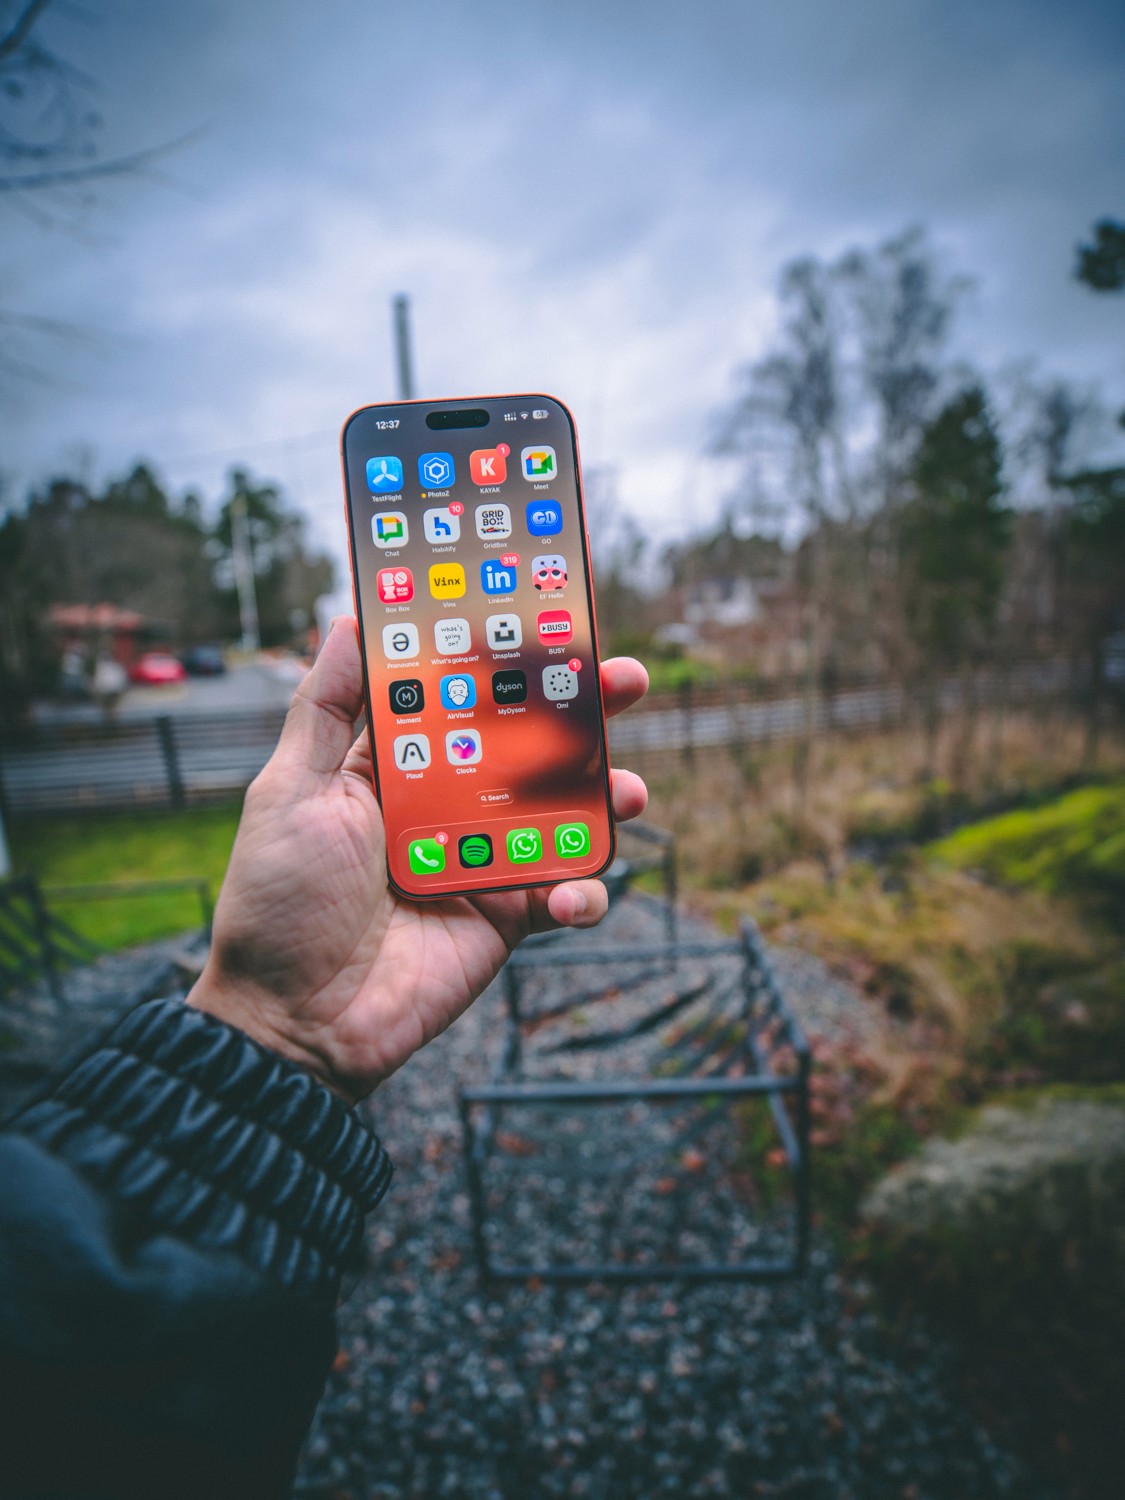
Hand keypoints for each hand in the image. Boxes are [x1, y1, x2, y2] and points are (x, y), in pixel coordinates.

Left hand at [187, 617, 648, 1101]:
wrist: (294, 1021)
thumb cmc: (278, 902)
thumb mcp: (290, 790)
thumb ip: (326, 707)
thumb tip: (350, 618)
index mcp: (397, 765)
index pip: (463, 694)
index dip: (507, 657)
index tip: (550, 618)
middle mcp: (448, 802)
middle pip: (528, 743)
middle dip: (582, 710)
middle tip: (624, 680)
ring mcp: (483, 858)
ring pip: (563, 812)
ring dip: (605, 794)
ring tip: (627, 791)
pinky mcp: (507, 917)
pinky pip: (565, 893)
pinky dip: (583, 891)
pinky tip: (570, 895)